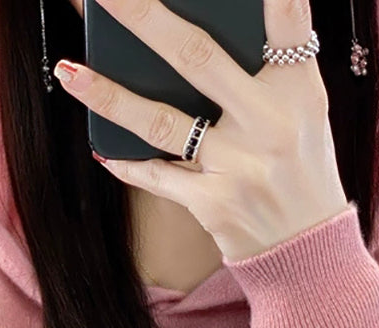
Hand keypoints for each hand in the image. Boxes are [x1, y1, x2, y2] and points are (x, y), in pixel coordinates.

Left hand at [53, 0, 350, 262]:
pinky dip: (128, 163)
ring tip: (69, 71)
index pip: (286, 21)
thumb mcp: (303, 112)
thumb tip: (197, 26)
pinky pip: (159, 177)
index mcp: (299, 90)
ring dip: (109, 96)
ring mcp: (239, 167)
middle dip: (142, 16)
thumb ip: (269, 67)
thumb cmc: (300, 170)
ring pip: (162, 122)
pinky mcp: (215, 205)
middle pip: (197, 57)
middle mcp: (270, 124)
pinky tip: (100, 147)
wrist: (309, 253)